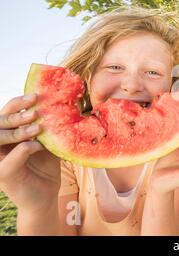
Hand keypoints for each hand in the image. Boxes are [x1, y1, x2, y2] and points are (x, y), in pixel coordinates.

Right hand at [0, 94, 60, 211]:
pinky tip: (39, 146)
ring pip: (0, 137)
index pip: (6, 114)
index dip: (17, 103)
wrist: (46, 196)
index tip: (36, 95)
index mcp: (7, 136)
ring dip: (19, 129)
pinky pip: (13, 155)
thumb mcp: (47, 143)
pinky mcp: (4, 174)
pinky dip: (26, 148)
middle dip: (16, 112)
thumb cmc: (45, 168)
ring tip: (38, 126)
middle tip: (36, 107)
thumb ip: (48, 128)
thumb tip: (59, 106)